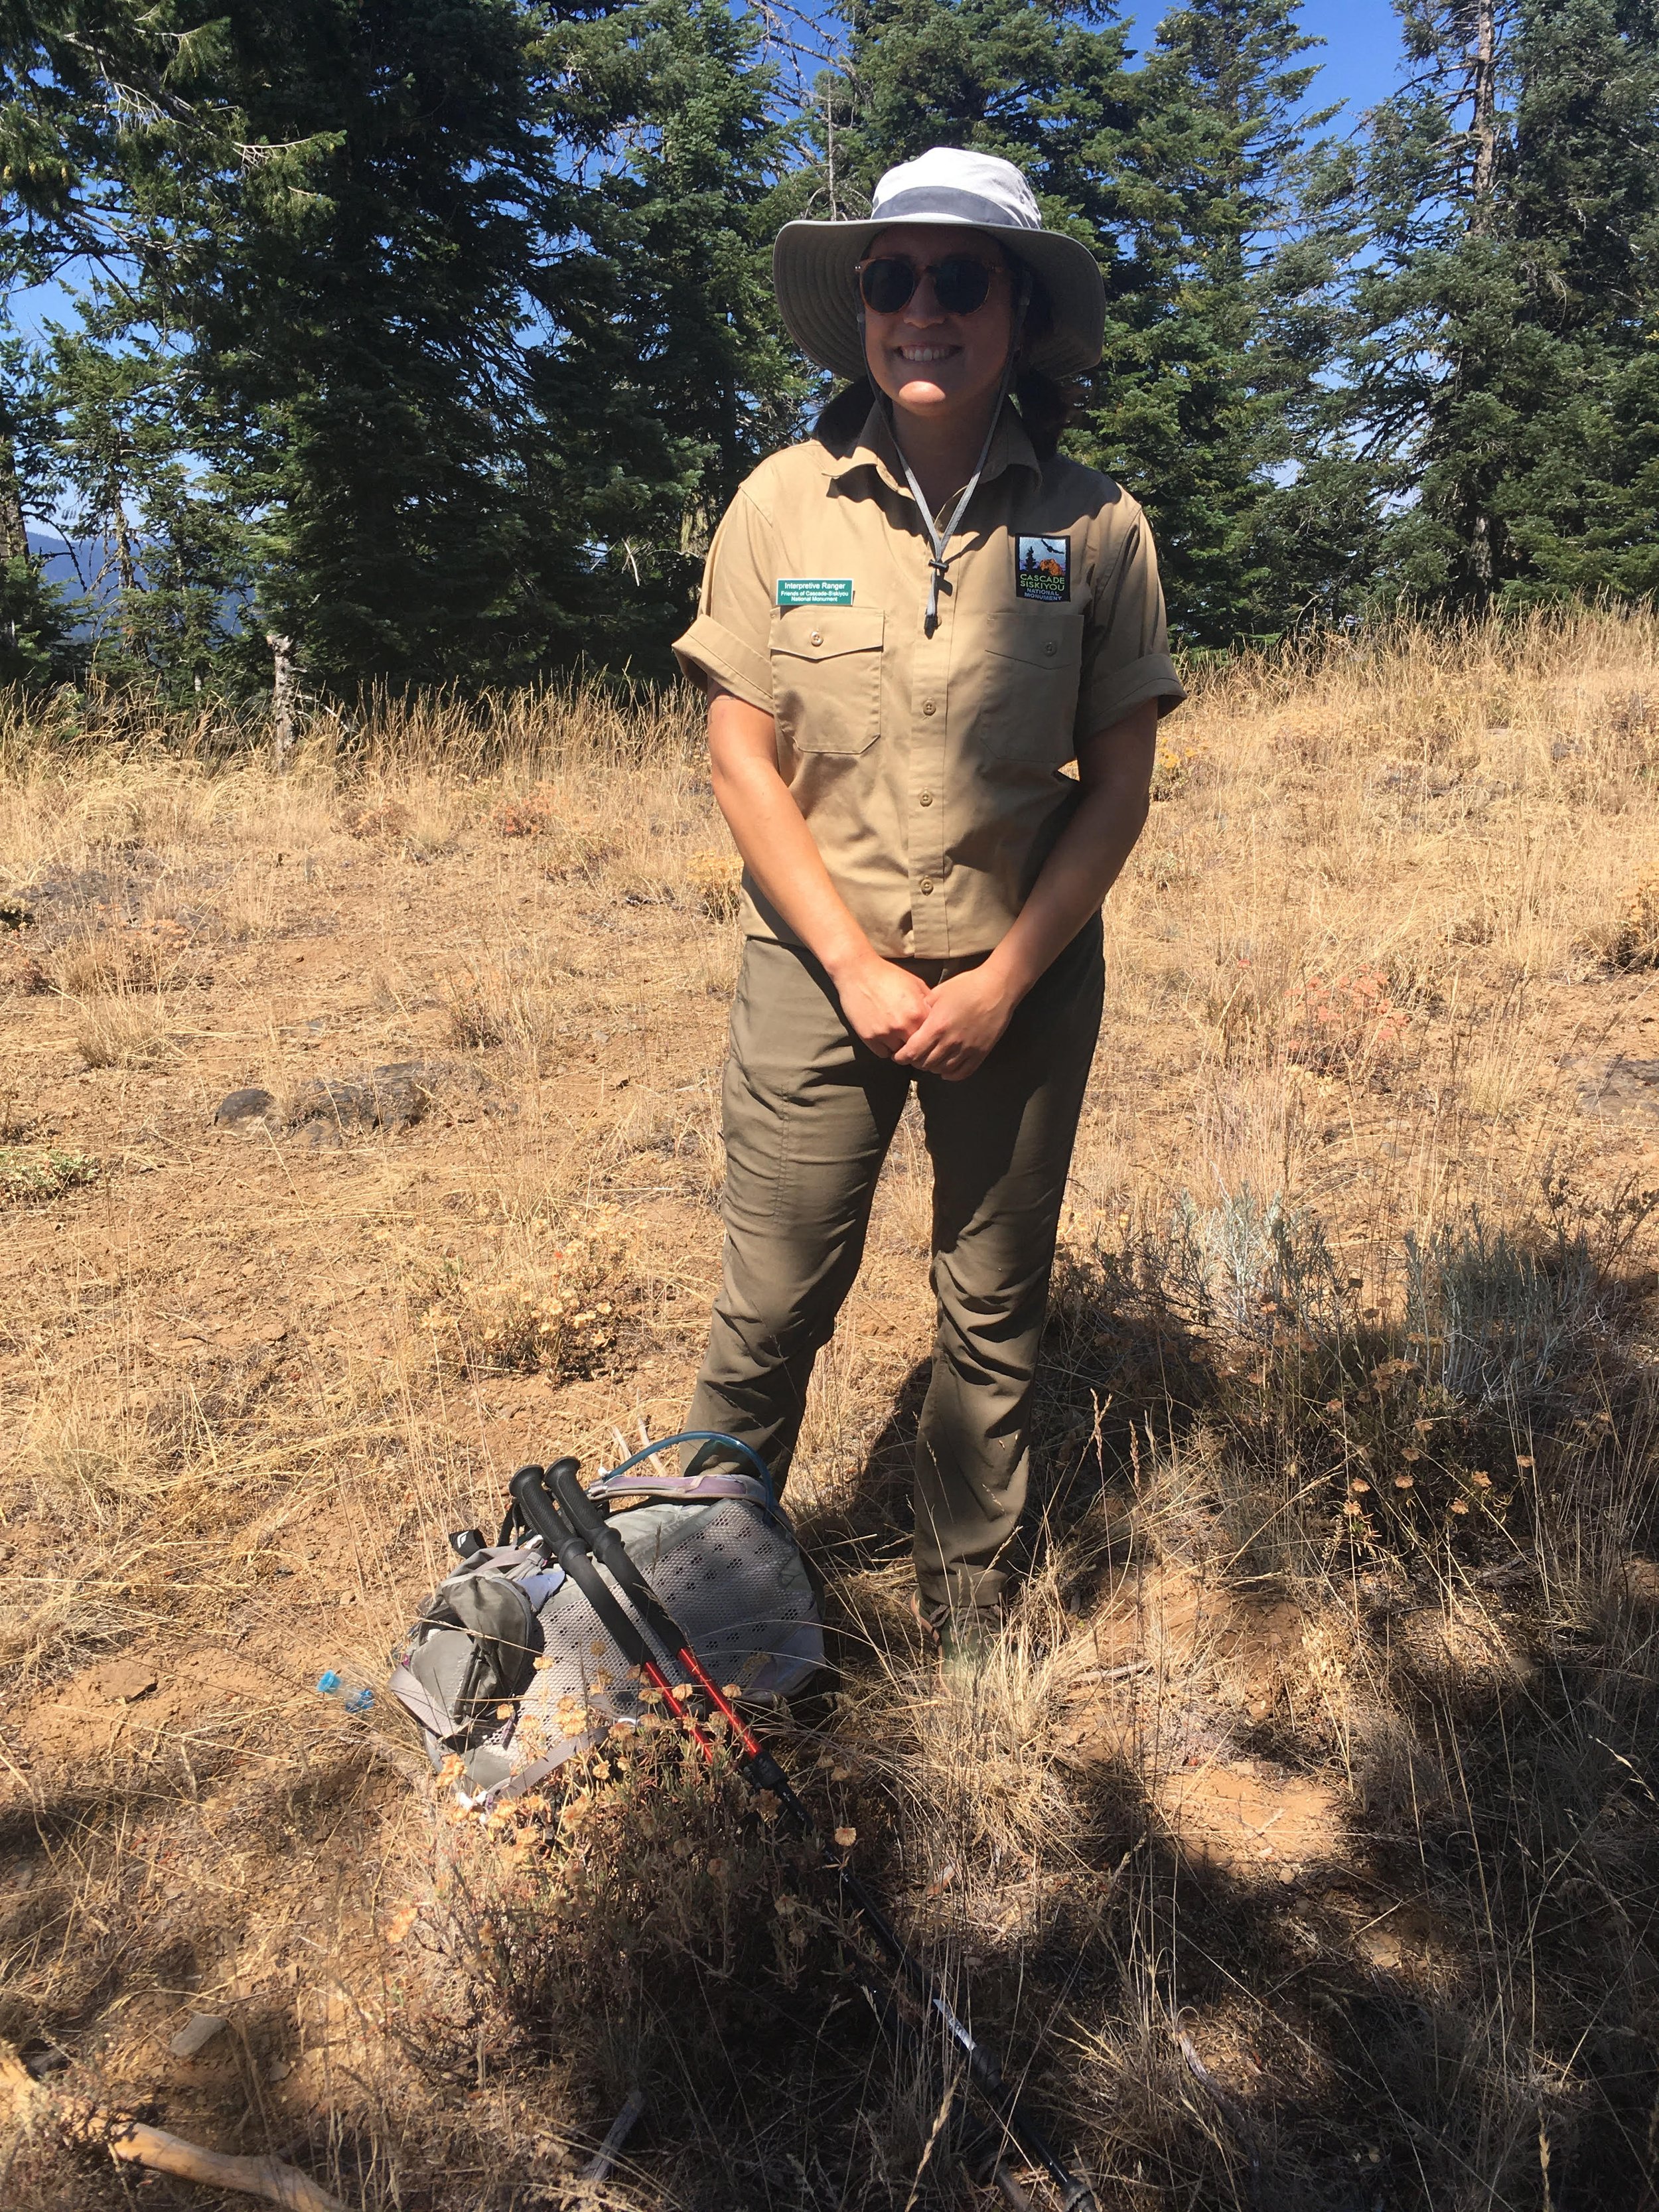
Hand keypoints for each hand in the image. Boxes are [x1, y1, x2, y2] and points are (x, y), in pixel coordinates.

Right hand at [834, 954, 933, 1056]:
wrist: (857, 972)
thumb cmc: (888, 975)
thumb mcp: (916, 984)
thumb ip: (929, 1003)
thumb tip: (939, 1018)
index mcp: (918, 1012)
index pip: (932, 1037)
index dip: (929, 1036)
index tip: (926, 1035)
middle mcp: (903, 1026)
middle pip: (916, 1048)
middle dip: (915, 1044)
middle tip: (911, 1038)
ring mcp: (885, 1033)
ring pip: (899, 1053)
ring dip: (899, 1047)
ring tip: (896, 1034)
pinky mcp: (869, 1038)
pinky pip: (883, 1053)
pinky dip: (884, 1047)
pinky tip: (883, 1034)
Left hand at [892, 964, 1017, 1079]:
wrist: (997, 988)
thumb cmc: (967, 986)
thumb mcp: (938, 993)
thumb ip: (923, 1009)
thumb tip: (915, 1019)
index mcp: (936, 1027)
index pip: (912, 1053)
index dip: (901, 1057)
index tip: (898, 1056)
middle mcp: (950, 1042)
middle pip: (925, 1064)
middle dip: (915, 1062)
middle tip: (914, 1056)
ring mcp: (967, 1049)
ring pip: (942, 1070)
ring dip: (932, 1067)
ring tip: (929, 1060)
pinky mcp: (980, 1052)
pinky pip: (962, 1072)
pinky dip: (950, 1074)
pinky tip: (945, 1070)